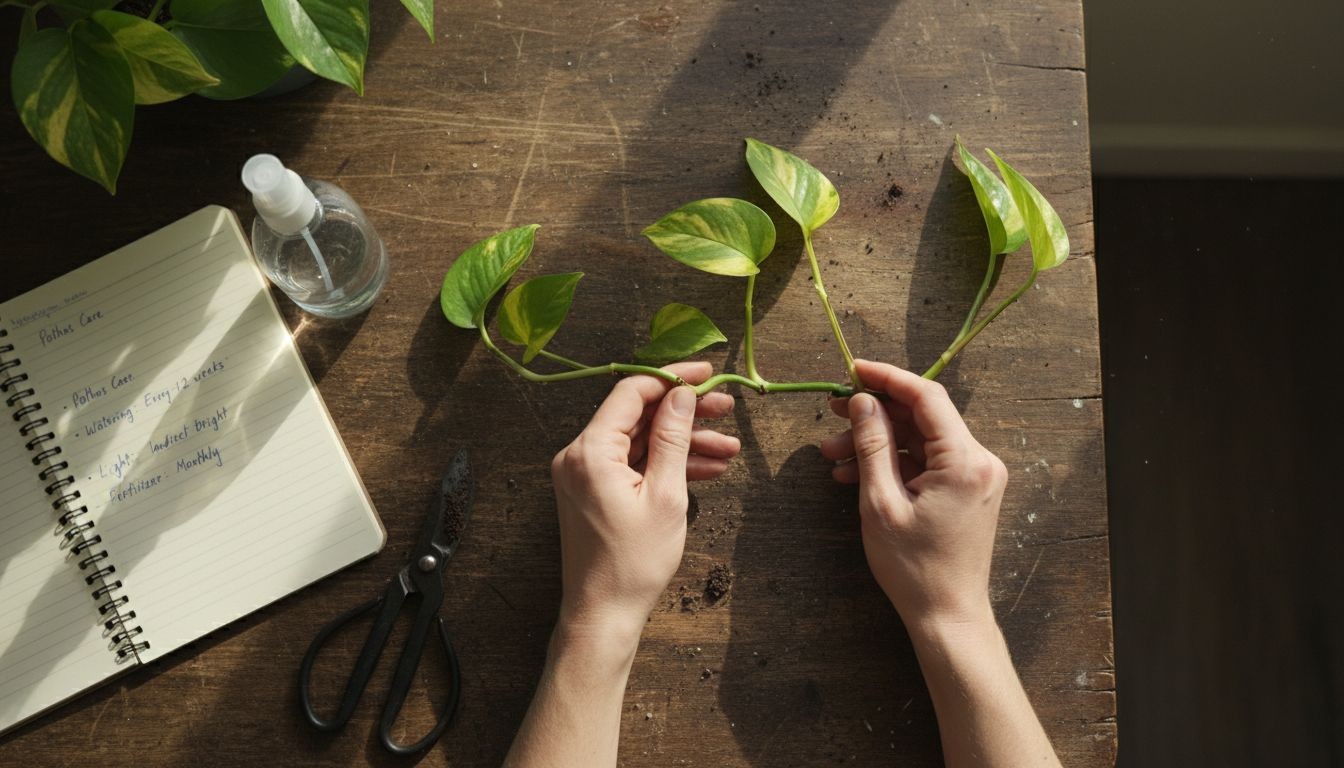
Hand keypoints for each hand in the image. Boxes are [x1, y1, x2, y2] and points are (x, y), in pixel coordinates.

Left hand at [550, 362, 738, 639]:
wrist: (605, 613)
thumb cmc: (633, 563)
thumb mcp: (665, 495)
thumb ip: (673, 438)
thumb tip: (682, 395)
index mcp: (591, 451)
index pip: (632, 392)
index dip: (672, 379)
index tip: (707, 375)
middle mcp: (579, 455)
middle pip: (638, 415)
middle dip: (684, 412)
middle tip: (726, 409)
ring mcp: (585, 474)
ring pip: (640, 441)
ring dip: (683, 442)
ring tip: (728, 447)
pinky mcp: (593, 491)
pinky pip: (633, 464)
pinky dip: (666, 464)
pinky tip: (707, 468)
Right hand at [822, 359, 1006, 630]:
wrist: (947, 616)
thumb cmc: (914, 568)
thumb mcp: (881, 503)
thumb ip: (873, 446)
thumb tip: (863, 402)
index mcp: (965, 462)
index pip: (927, 397)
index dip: (887, 378)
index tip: (852, 370)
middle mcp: (980, 461)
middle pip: (922, 417)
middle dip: (874, 414)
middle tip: (833, 412)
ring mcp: (977, 476)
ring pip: (920, 440)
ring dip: (877, 442)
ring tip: (832, 455)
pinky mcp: (968, 490)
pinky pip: (927, 462)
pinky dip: (893, 463)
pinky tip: (855, 474)